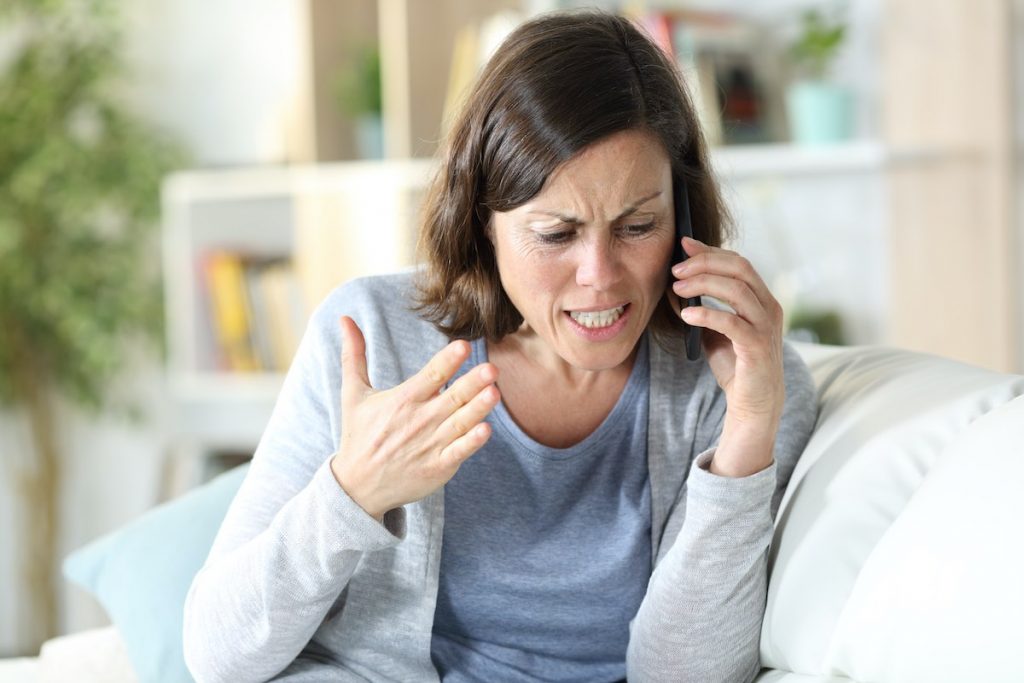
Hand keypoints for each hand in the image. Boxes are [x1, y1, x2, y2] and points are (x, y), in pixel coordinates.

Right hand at [330, 316, 499, 519]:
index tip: (463, 346)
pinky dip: (471, 443)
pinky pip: (458, 452)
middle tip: (492, 369)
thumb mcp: (353, 393)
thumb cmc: (360, 435)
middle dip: (472, 383)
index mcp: (403, 400)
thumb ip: (354, 355)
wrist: (357, 486)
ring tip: (494, 392)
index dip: (447, 361)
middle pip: (451, 398)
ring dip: (478, 408)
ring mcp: (430, 445)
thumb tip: (345, 319)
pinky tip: (486, 430)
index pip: (430, 376)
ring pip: (460, 423)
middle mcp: (419, 420)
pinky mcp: (438, 467)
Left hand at [670, 237, 784, 476]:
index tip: (683, 245)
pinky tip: (686, 315)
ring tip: (676, 288)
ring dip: (703, 284)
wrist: (753, 403)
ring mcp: (766, 327)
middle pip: (740, 269)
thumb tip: (673, 283)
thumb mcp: (714, 329)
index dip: (711, 251)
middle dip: (705, 264)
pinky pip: (733, 323)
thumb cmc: (735, 364)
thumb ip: (701, 306)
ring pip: (737, 291)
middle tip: (675, 269)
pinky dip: (708, 315)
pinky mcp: (758, 348)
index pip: (738, 263)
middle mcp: (769, 308)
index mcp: (761, 299)